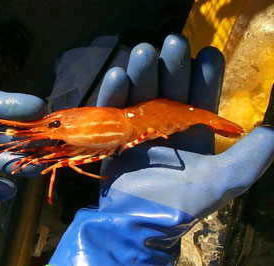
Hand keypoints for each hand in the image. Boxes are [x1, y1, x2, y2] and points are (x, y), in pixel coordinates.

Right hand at [50, 34, 273, 264]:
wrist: (140, 224)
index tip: (208, 54)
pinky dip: (114, 94)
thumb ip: (251, 157)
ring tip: (144, 52)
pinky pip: (113, 110)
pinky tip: (117, 76)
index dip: (205, 76)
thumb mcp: (224, 181)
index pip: (201, 97)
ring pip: (141, 93)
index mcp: (192, 133)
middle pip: (169, 89)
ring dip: (142, 73)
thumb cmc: (181, 204)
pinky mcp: (113, 135)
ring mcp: (138, 128)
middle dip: (172, 66)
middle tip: (172, 43)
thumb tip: (273, 131)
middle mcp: (166, 126)